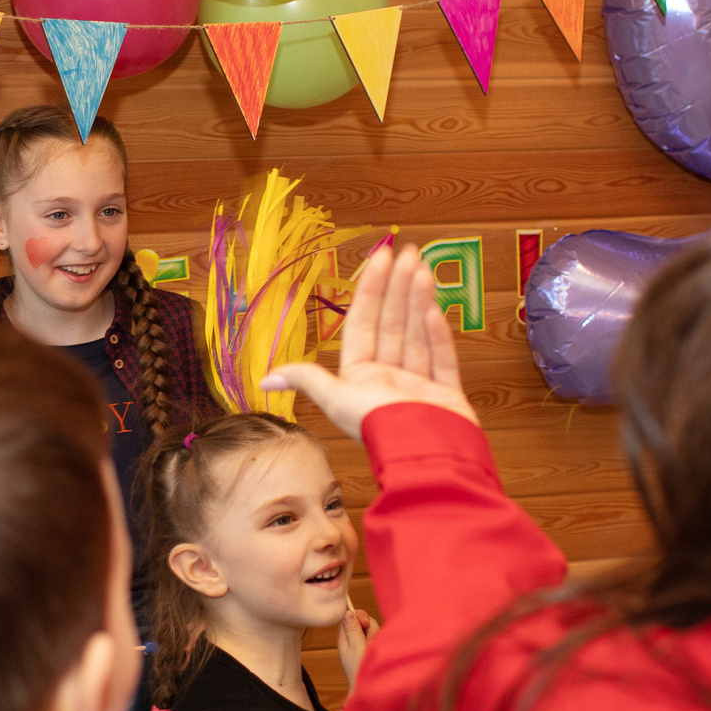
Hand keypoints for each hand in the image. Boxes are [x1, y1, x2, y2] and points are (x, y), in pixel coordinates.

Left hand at [262, 242, 477, 438]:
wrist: (424, 457)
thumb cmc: (379, 428)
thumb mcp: (336, 399)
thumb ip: (307, 380)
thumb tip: (264, 381)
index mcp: (361, 377)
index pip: (364, 324)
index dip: (371, 290)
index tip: (380, 259)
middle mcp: (389, 378)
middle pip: (393, 324)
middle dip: (399, 287)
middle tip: (407, 253)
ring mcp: (419, 386)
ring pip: (417, 334)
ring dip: (418, 300)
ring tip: (422, 268)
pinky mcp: (446, 395)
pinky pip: (442, 359)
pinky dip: (438, 335)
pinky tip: (433, 308)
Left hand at [334, 608, 378, 687]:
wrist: (368, 689)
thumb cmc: (359, 670)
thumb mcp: (355, 648)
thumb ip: (353, 630)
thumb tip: (347, 612)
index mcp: (345, 638)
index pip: (349, 617)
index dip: (358, 616)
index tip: (364, 622)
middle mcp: (354, 639)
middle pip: (364, 622)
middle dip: (370, 629)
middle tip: (369, 642)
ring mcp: (364, 644)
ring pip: (374, 630)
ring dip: (376, 638)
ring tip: (373, 650)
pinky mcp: (374, 649)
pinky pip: (379, 639)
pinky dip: (380, 644)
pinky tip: (378, 652)